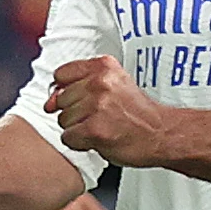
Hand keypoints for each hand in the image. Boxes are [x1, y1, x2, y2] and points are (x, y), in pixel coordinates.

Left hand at [46, 57, 170, 166]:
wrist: (162, 133)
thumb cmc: (136, 113)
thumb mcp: (113, 86)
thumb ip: (78, 87)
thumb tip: (48, 102)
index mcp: (104, 66)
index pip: (61, 73)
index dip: (67, 90)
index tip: (83, 97)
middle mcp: (100, 82)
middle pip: (61, 100)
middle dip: (75, 112)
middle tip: (101, 116)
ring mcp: (97, 105)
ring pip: (63, 120)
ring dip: (79, 129)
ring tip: (103, 126)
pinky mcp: (94, 129)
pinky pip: (68, 138)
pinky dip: (80, 143)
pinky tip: (99, 138)